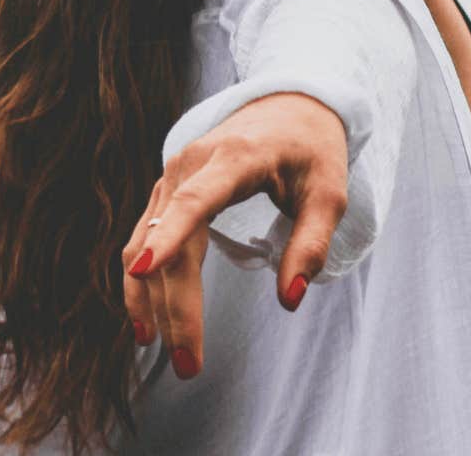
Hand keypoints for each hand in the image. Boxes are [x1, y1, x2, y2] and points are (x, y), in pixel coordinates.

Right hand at [120, 90, 350, 379]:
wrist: (288, 104)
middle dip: (173, 307)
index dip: (168, 236)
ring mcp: (171, 175)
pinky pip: (143, 237)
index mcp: (233, 159)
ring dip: (148, 299)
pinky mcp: (166, 189)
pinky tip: (146, 318)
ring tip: (160, 349)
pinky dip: (141, 280)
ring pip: (144, 243)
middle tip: (188, 366)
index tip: (145, 270)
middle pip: (168, 242)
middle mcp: (190, 164)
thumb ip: (310, 244)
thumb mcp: (329, 194)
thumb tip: (290, 300)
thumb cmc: (312, 149)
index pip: (194, 202)